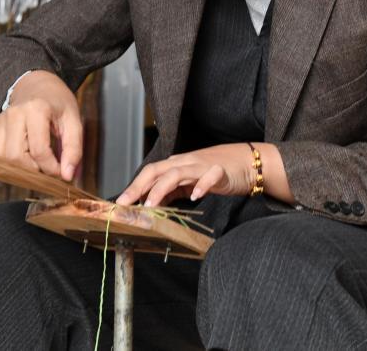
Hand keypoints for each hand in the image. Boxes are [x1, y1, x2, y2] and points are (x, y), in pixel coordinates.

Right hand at [0, 70, 82, 180]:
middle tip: (48, 167)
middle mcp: (14, 114)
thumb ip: (74, 148)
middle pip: (16, 158)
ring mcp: (0, 120)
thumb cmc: (56, 102)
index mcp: (36, 109)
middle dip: (34, 170)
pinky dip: (8, 163)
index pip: (39, 151)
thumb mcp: (74, 121)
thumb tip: (68, 175)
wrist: (36, 85)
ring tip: (36, 162)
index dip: (51, 168)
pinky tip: (23, 157)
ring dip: (20, 168)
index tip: (61, 172)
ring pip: (1, 159)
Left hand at [114, 144, 255, 206]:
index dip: (134, 186)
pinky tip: (196, 196)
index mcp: (176, 165)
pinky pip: (209, 176)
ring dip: (162, 188)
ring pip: (177, 172)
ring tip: (152, 204)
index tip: (120, 203)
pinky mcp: (220, 171)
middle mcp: (185, 163)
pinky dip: (201, 186)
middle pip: (157, 170)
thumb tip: (150, 205)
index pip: (150, 173)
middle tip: (127, 204)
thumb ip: (170, 192)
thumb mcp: (187, 184)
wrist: (246, 162)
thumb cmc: (214, 173)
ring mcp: (202, 165)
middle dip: (139, 187)